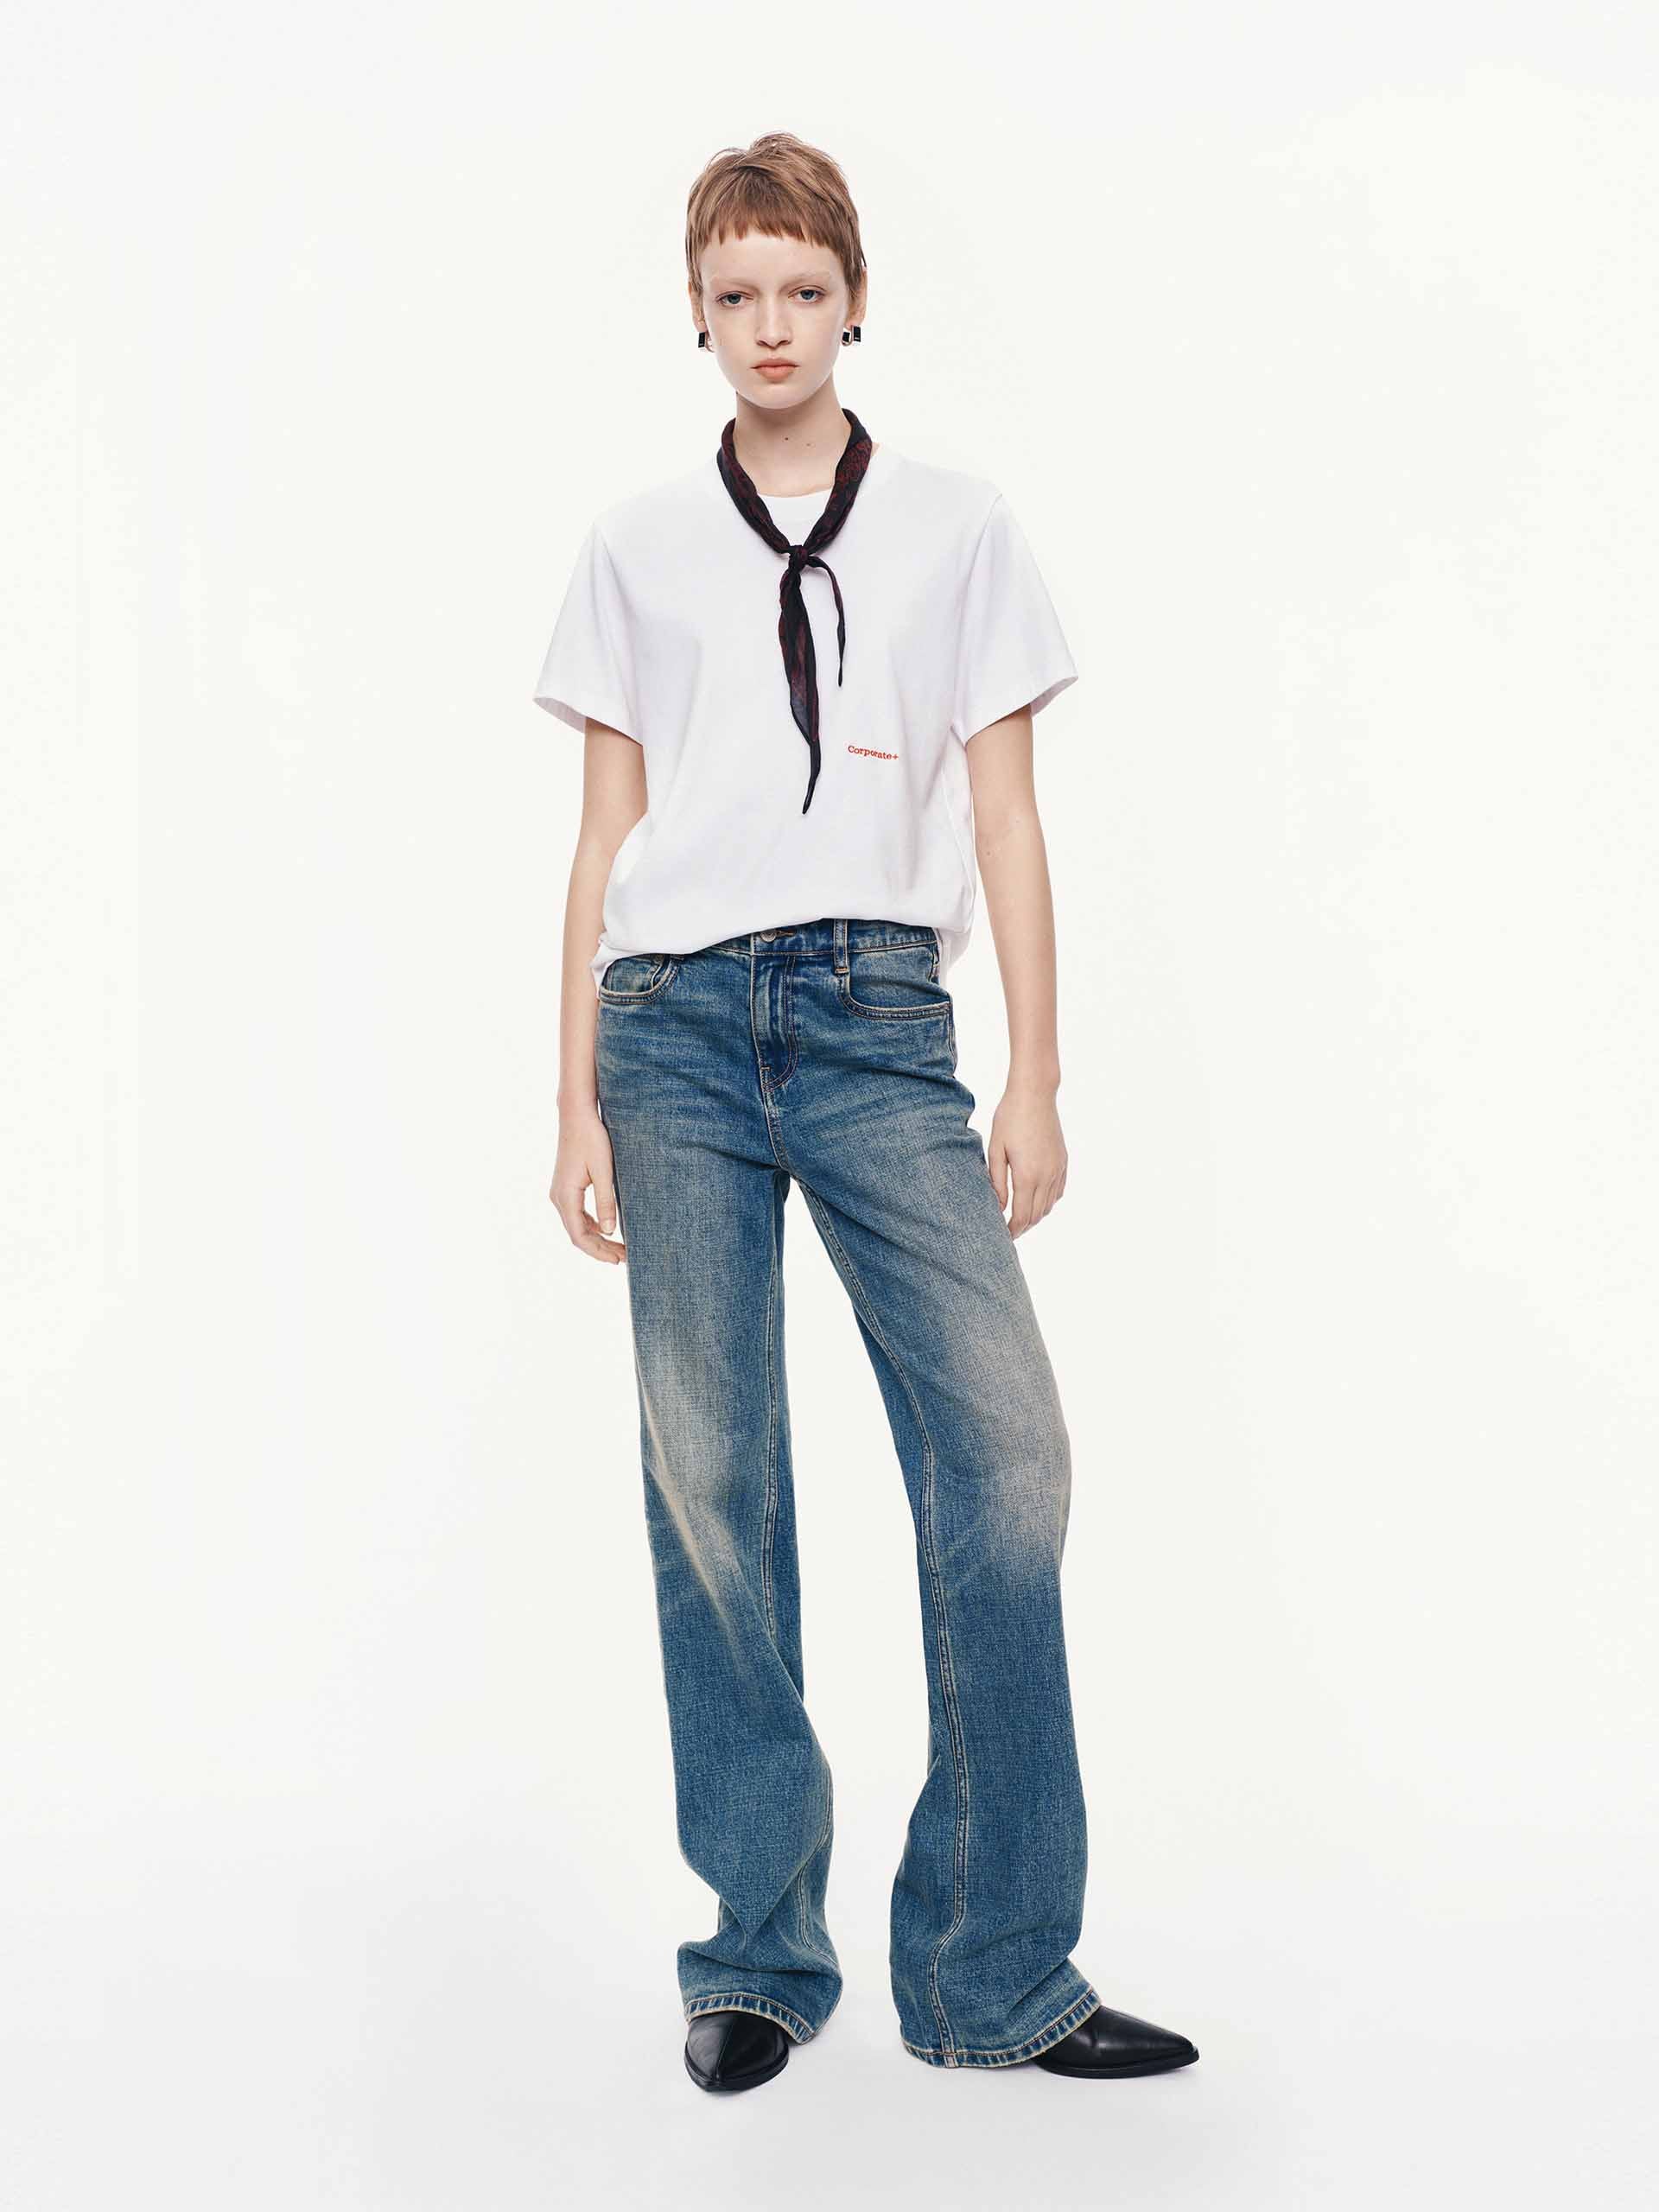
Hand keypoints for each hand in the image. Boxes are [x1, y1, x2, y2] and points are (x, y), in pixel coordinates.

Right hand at [551, 1110, 626, 1264]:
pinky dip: (591, 1226)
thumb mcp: (604, 1171)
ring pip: (577, 1225)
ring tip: (619, 1247)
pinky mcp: (566, 1187)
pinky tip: (608, 1228)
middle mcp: (558, 1198)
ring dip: (597, 1238)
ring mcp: (560, 1193)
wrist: (576, 1116)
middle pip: (578, 1234)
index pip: (579, 1236)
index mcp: (566, 1196)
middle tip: (624, 1257)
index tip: (618, 1260)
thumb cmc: (592, 1139)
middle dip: (600, 1248)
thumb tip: (610, 1232)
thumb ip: (606, 1202)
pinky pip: (577, 1214)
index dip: (598, 1251)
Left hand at [986, 1085, 1067, 1236]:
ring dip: (1035, 1216)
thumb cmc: (1009, 1117)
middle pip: (1037, 1215)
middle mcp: (1047, 1176)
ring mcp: (1058, 1169)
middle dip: (1023, 1227)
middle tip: (1008, 1232)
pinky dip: (1048, 1202)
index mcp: (1028, 1175)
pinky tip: (1036, 1200)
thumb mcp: (995, 1149)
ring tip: (1019, 1219)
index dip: (1012, 1231)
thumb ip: (996, 1181)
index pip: (1022, 1216)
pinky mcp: (1063, 1161)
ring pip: (1049, 1205)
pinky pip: (1058, 1191)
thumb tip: (999, 1207)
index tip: (1002, 1237)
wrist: (1035, 1094)